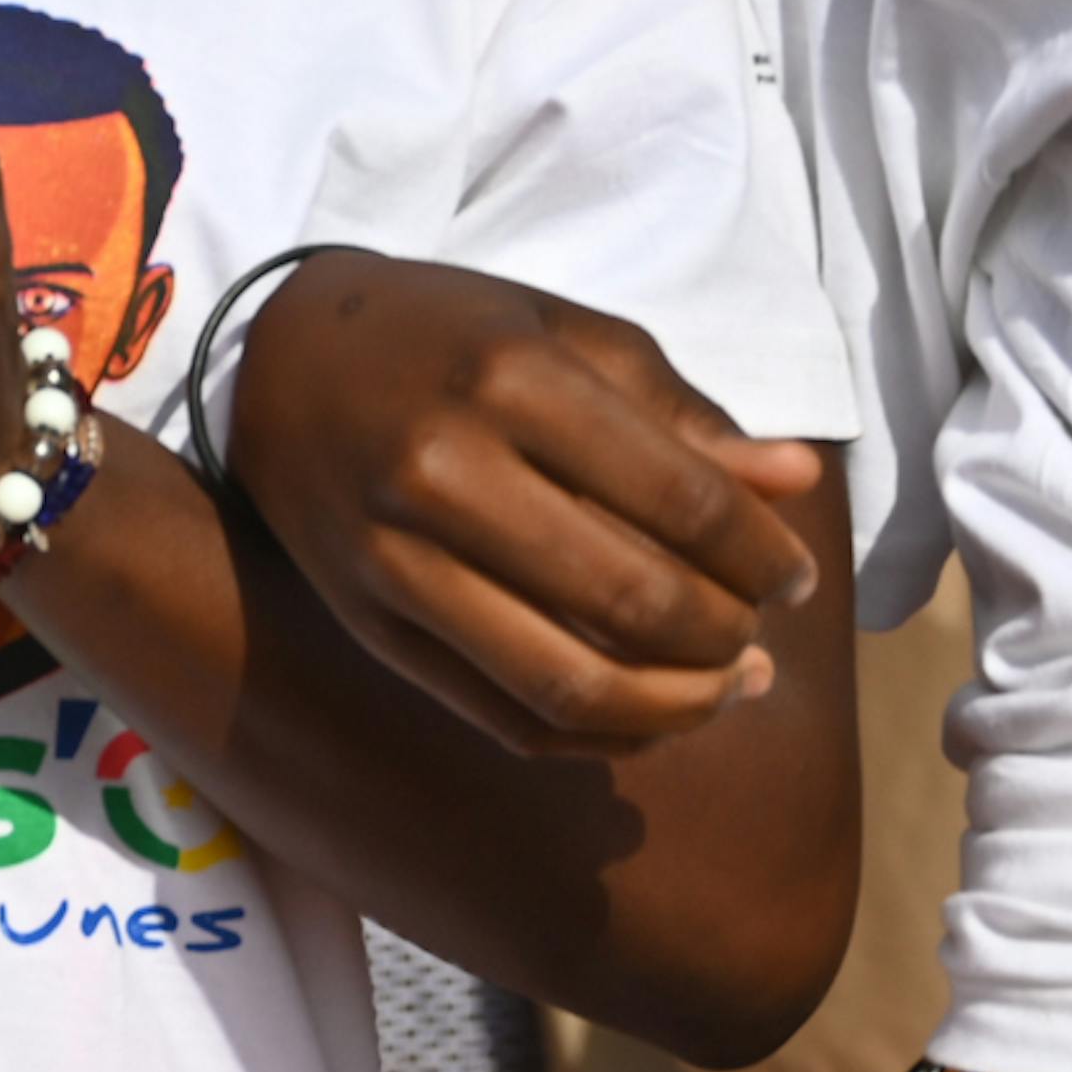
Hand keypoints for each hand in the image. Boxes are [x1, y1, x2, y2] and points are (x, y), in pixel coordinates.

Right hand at [221, 252, 818, 755]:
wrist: (274, 360)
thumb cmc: (445, 337)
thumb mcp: (565, 335)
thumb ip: (680, 414)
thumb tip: (795, 483)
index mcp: (509, 381)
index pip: (685, 503)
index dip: (766, 557)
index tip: (797, 577)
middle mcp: (442, 473)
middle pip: (633, 601)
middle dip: (728, 634)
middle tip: (758, 631)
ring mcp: (393, 559)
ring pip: (567, 683)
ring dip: (677, 706)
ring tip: (726, 686)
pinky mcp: (366, 623)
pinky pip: (501, 715)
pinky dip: (596, 736)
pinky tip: (649, 714)